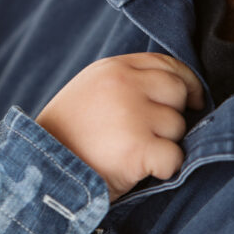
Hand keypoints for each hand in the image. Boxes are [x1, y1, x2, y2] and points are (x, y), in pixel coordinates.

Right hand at [36, 53, 203, 200]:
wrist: (41, 169)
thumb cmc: (69, 136)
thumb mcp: (92, 92)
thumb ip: (127, 83)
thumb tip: (177, 89)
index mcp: (113, 69)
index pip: (167, 64)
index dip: (186, 83)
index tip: (193, 100)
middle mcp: (124, 85)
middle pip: (178, 92)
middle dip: (171, 115)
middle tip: (146, 134)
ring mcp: (132, 115)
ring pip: (177, 126)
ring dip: (162, 144)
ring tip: (128, 151)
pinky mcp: (138, 148)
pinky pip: (174, 157)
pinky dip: (162, 169)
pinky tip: (138, 170)